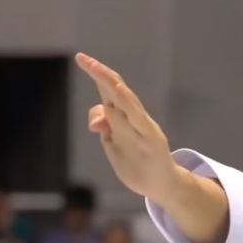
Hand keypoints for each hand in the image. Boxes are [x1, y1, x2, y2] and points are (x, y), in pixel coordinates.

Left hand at [75, 52, 181, 202]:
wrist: (162, 184)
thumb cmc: (138, 161)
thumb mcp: (114, 144)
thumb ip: (105, 128)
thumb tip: (95, 123)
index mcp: (123, 117)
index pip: (108, 90)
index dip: (96, 74)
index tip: (80, 58)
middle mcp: (133, 117)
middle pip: (115, 90)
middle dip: (99, 74)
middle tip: (82, 58)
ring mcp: (142, 127)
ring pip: (125, 102)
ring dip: (112, 85)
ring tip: (99, 71)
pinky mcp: (150, 139)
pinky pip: (138, 119)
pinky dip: (129, 104)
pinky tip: (119, 92)